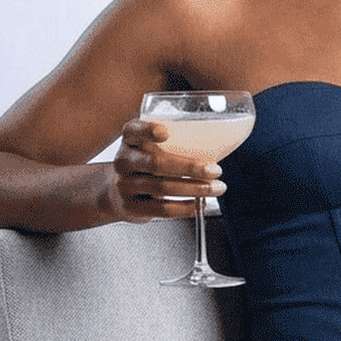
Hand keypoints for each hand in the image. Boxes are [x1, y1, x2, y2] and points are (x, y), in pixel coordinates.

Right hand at [106, 118, 226, 222]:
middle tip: (215, 170)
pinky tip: (201, 204)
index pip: (134, 130)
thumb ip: (175, 142)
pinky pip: (162, 210)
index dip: (148, 130)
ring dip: (195, 189)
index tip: (165, 132)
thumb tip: (223, 142)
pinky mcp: (132, 208)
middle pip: (155, 163)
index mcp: (130, 140)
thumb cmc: (145, 165)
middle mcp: (123, 161)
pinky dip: (186, 208)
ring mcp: (125, 186)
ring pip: (162, 188)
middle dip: (189, 167)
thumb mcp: (150, 147)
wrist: (117, 192)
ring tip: (217, 188)